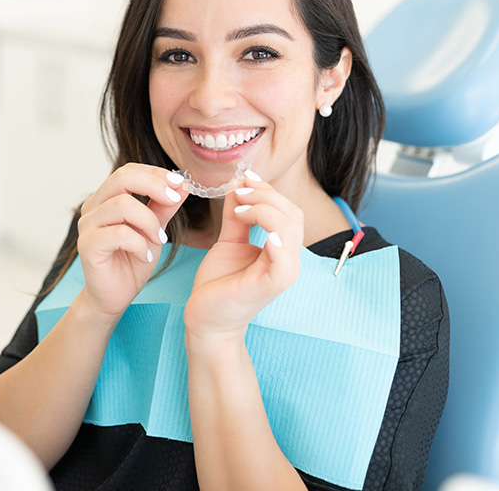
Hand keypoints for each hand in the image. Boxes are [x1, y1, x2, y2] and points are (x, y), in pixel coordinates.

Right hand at [77, 163, 187, 318]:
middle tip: (174, 200)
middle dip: (154, 186)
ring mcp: (87, 226)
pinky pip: (119, 234)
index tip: (181, 184)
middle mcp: (93, 207)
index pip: (129, 171)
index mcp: (107, 198)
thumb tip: (183, 184)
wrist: (115, 296)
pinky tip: (146, 256)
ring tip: (159, 240)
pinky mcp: (87, 245)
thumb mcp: (154, 230)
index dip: (155, 174)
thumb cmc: (132, 262)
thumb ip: (164, 207)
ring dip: (149, 222)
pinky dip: (139, 244)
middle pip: (122, 178)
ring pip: (123, 205)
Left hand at [185, 172, 302, 339]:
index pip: (287, 209)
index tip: (244, 178)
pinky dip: (276, 240)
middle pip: (292, 214)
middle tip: (239, 192)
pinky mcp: (270, 286)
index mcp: (282, 248)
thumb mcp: (229, 241)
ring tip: (240, 209)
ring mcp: (283, 273)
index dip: (267, 190)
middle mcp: (288, 259)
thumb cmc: (219, 283)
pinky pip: (284, 261)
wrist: (206, 318)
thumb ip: (237, 216)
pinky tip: (259, 228)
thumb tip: (240, 185)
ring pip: (289, 229)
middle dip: (266, 195)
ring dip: (264, 210)